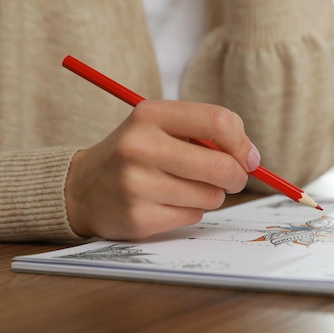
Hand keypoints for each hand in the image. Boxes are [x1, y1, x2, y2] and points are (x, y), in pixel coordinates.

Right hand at [65, 100, 259, 239]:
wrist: (82, 188)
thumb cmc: (138, 153)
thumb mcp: (163, 126)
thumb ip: (207, 132)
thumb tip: (251, 158)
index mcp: (150, 114)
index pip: (219, 121)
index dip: (242, 143)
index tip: (247, 157)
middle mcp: (140, 147)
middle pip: (222, 166)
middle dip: (237, 176)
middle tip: (232, 178)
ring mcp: (137, 185)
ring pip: (211, 196)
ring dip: (210, 195)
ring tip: (184, 186)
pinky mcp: (138, 218)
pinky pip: (194, 216)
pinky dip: (190, 211)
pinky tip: (167, 202)